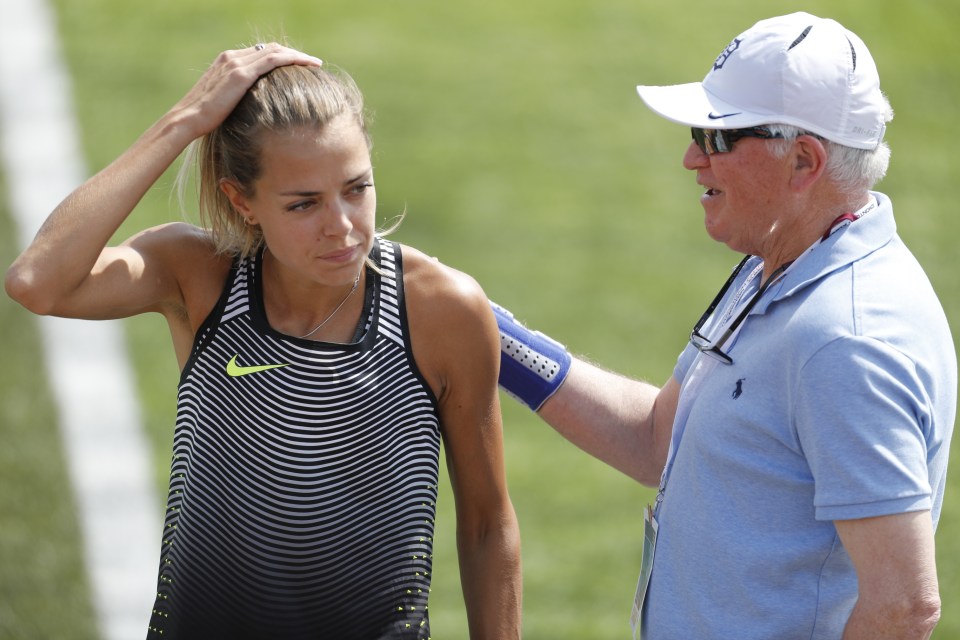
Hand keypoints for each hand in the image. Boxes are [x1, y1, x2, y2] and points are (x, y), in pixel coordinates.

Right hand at [170, 43, 322, 138]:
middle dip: (293, 54)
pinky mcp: (241, 73)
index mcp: (227, 62)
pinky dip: (293, 58)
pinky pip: (273, 59)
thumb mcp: (224, 104)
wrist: (188, 120)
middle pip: (270, 48)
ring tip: (315, 63)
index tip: (298, 66)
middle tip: (311, 63)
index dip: (281, 57)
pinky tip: (307, 64)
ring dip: (297, 55)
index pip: (260, 53)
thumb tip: (254, 109)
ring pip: (275, 51)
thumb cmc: (204, 120)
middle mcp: (232, 57)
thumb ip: (238, 98)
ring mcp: (236, 63)